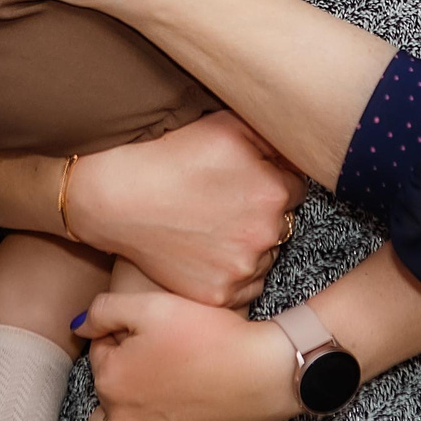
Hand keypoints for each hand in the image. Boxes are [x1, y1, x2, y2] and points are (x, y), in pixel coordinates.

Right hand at [64, 113, 302, 306]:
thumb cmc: (172, 158)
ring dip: (249, 245)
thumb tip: (301, 149)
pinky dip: (231, 273)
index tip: (243, 180)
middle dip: (261, 214)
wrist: (120, 199)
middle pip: (282, 224)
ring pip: (264, 257)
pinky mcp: (220, 294)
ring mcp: (243, 269)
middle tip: (223, 203)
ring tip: (211, 227)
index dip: (268, 181)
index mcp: (274, 192)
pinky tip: (206, 252)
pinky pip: (244, 286)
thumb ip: (274, 137)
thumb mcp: (228, 127)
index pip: (295, 188)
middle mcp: (267, 234)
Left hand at [80, 291, 301, 420]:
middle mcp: (118, 414)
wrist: (261, 373)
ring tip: (145, 392)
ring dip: (113, 409)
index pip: (99, 351)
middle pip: (104, 387)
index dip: (121, 337)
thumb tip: (77, 326)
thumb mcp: (154, 304)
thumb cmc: (211, 334)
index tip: (149, 333)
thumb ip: (104, 311)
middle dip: (119, 370)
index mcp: (110, 375)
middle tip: (156, 357)